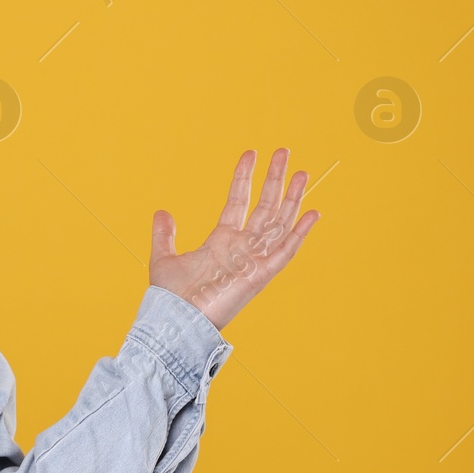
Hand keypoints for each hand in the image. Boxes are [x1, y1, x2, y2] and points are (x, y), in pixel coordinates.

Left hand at [148, 148, 320, 331]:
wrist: (176, 320)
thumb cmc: (171, 297)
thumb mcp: (164, 258)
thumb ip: (165, 235)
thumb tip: (162, 211)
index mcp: (221, 241)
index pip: (238, 201)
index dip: (244, 178)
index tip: (250, 153)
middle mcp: (241, 248)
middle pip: (265, 207)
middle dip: (274, 180)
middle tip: (284, 152)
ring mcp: (253, 260)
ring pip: (279, 223)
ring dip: (291, 198)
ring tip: (301, 172)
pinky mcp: (261, 275)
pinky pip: (285, 251)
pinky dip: (299, 233)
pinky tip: (312, 212)